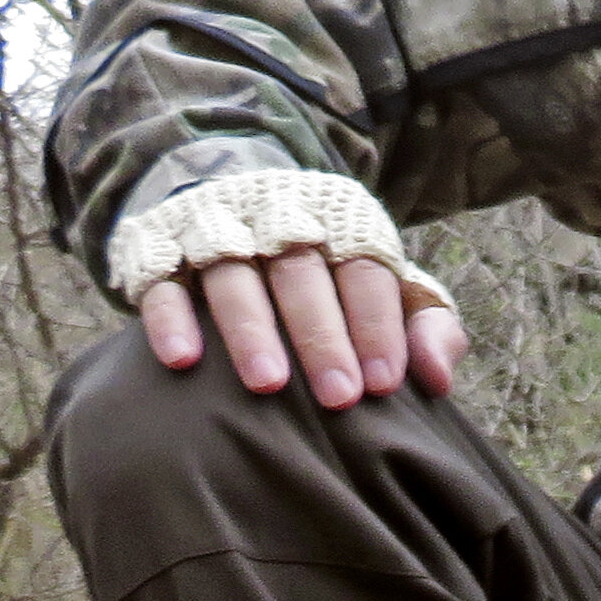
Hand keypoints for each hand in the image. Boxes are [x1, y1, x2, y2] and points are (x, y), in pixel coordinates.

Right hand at [135, 245, 464, 407]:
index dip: (376, 325)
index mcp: (343, 225)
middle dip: (322, 336)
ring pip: (233, 275)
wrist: (238, 203)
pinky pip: (163, 281)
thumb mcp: (384, 287)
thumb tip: (438, 379)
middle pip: (302, 274)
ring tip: (268, 385)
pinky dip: (172, 318)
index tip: (385, 383)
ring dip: (250, 328)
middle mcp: (279, 221)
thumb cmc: (333, 273)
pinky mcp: (162, 250)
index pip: (365, 272)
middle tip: (339, 397)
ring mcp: (217, 232)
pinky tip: (183, 361)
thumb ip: (423, 324)